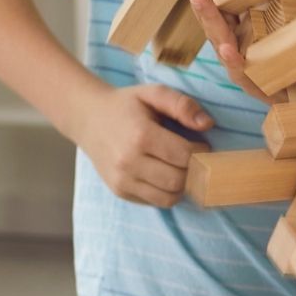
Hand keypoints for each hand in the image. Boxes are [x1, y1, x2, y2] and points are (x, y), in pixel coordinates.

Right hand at [73, 83, 212, 206]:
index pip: (185, 155)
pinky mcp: (120, 191)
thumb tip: (207, 124)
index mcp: (140, 135)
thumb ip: (182, 104)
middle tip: (194, 159)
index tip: (201, 145)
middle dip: (194, 171)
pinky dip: (167, 192)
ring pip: (169, 197)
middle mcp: (129, 161)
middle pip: (179, 180)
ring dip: (183, 185)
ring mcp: (122, 180)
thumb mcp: (153, 93)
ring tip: (182, 168)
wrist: (88, 118)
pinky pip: (156, 202)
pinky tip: (165, 175)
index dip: (201, 152)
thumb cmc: (126, 105)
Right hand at [177, 0, 281, 104]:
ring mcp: (235, 60)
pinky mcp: (250, 82)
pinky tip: (228, 49)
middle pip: (206, 7)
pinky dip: (232, 59)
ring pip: (217, 35)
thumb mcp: (278, 21)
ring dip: (207, 15)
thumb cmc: (287, 55)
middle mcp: (228, 38)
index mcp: (232, 21)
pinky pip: (239, 69)